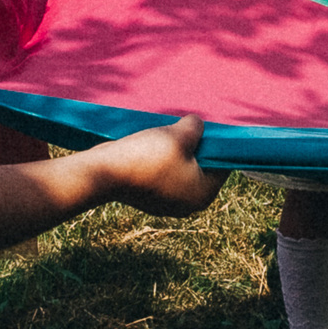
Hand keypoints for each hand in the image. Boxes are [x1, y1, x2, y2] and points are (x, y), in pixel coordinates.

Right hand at [94, 115, 222, 216]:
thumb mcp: (180, 134)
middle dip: (194, 146)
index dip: (216, 143)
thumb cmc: (150, 156)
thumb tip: (197, 125)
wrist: (105, 172)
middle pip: (201, 167)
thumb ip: (196, 127)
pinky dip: (160, 160)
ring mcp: (167, 202)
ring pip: (180, 169)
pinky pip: (162, 174)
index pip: (222, 165)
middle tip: (186, 127)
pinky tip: (151, 145)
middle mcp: (188, 204)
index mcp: (203, 194)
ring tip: (166, 135)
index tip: (207, 126)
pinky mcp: (148, 197)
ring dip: (176, 152)